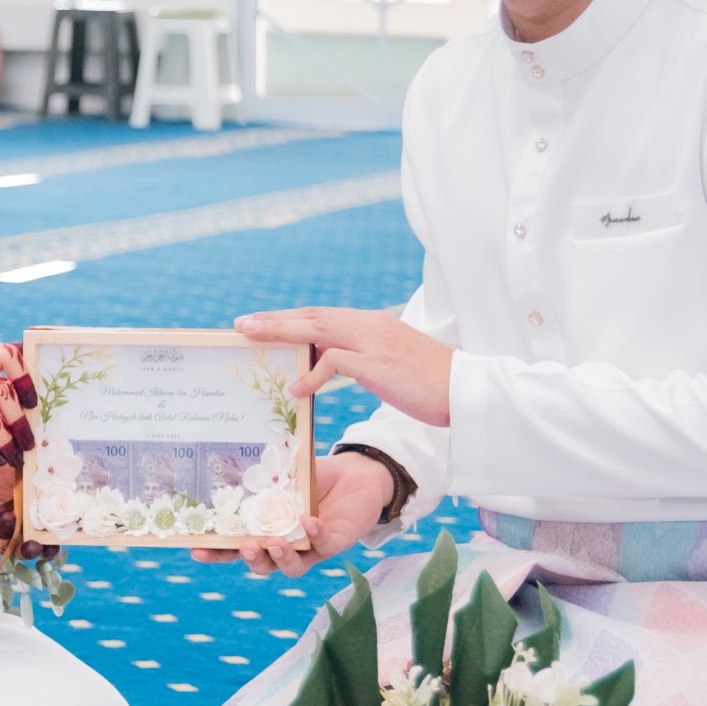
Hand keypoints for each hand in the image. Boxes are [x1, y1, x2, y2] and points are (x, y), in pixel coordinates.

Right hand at [191, 452, 393, 577]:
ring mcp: (309, 548)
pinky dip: (315, 536)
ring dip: (280, 558)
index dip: (216, 551)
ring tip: (274, 543)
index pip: (235, 545)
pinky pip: (323, 547)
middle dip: (250, 559)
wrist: (355, 474)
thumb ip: (264, 474)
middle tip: (245, 546)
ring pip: (291, 568)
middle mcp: (285, 543)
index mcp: (265, 528)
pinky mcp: (335, 543)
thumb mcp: (284, 471)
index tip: (197, 549)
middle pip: (261, 564)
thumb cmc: (314, 475)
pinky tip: (309, 522)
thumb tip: (231, 463)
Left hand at [235, 307, 453, 426]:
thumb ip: (357, 358)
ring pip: (318, 329)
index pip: (320, 315)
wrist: (465, 390)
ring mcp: (374, 342)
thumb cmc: (428, 382)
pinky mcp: (379, 364)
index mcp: (370, 324)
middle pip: (312, 316)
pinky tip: (296, 388)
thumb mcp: (387, 364)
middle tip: (241, 325)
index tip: (258, 323)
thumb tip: (323, 365)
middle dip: (274, 320)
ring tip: (252, 339)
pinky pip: (336, 362)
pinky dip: (313, 373)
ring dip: (282, 333)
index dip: (287, 318)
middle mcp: (369, 326)